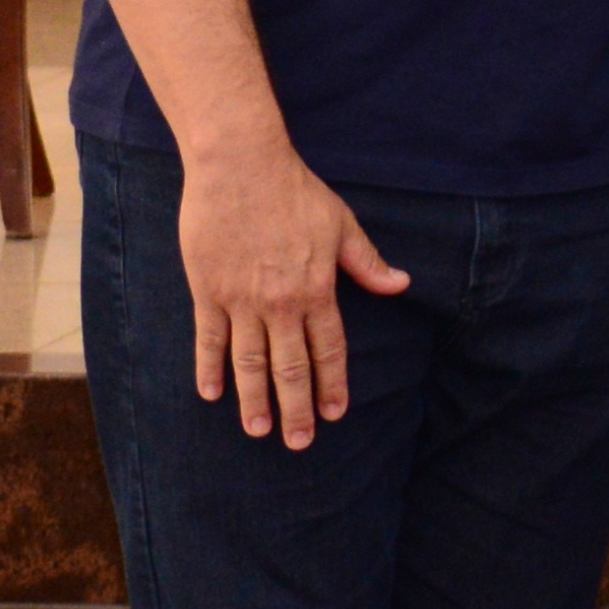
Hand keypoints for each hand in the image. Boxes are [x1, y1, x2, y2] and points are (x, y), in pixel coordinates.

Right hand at [180, 143, 407, 448]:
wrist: (240, 166)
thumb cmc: (295, 192)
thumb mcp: (342, 225)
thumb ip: (367, 262)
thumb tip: (401, 285)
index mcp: (317, 287)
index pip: (329, 348)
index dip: (332, 383)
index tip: (336, 413)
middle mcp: (281, 302)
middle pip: (290, 366)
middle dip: (296, 408)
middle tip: (299, 442)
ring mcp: (241, 300)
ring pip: (250, 362)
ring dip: (255, 400)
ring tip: (258, 431)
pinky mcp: (208, 292)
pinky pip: (209, 340)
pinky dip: (209, 369)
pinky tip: (211, 394)